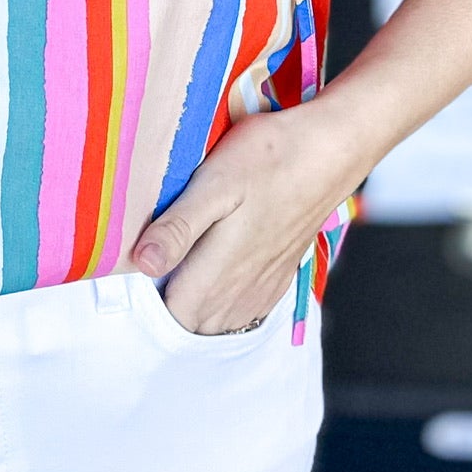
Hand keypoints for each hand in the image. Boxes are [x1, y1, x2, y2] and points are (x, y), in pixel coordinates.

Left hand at [130, 103, 363, 336]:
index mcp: (218, 273)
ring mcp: (263, 287)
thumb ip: (178, 228)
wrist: (331, 149)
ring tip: (181, 262)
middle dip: (167, 301)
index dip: (147, 294)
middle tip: (158, 254)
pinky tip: (216, 271)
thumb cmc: (270, 158)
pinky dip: (223, 302)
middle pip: (189, 322)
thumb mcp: (214, 183)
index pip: (167, 314)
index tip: (141, 260)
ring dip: (195, 303)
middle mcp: (241, 291)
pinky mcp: (279, 277)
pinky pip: (243, 311)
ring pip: (216, 321)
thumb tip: (143, 264)